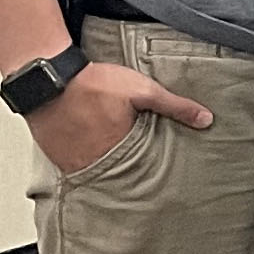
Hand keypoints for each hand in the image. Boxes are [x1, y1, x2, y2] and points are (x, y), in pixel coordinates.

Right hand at [28, 61, 210, 175]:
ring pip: (97, 172)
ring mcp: (72, 162)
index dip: (152, 171)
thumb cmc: (94, 83)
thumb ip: (174, 106)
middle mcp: (95, 162)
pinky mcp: (56, 156)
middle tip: (140, 173)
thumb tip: (206, 120)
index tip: (162, 174)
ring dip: (107, 168)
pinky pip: (75, 166)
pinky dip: (86, 161)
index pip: (142, 170)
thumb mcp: (143, 90)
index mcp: (120, 149)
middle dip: (130, 173)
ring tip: (117, 162)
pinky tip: (93, 153)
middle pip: (118, 174)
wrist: (48, 78)